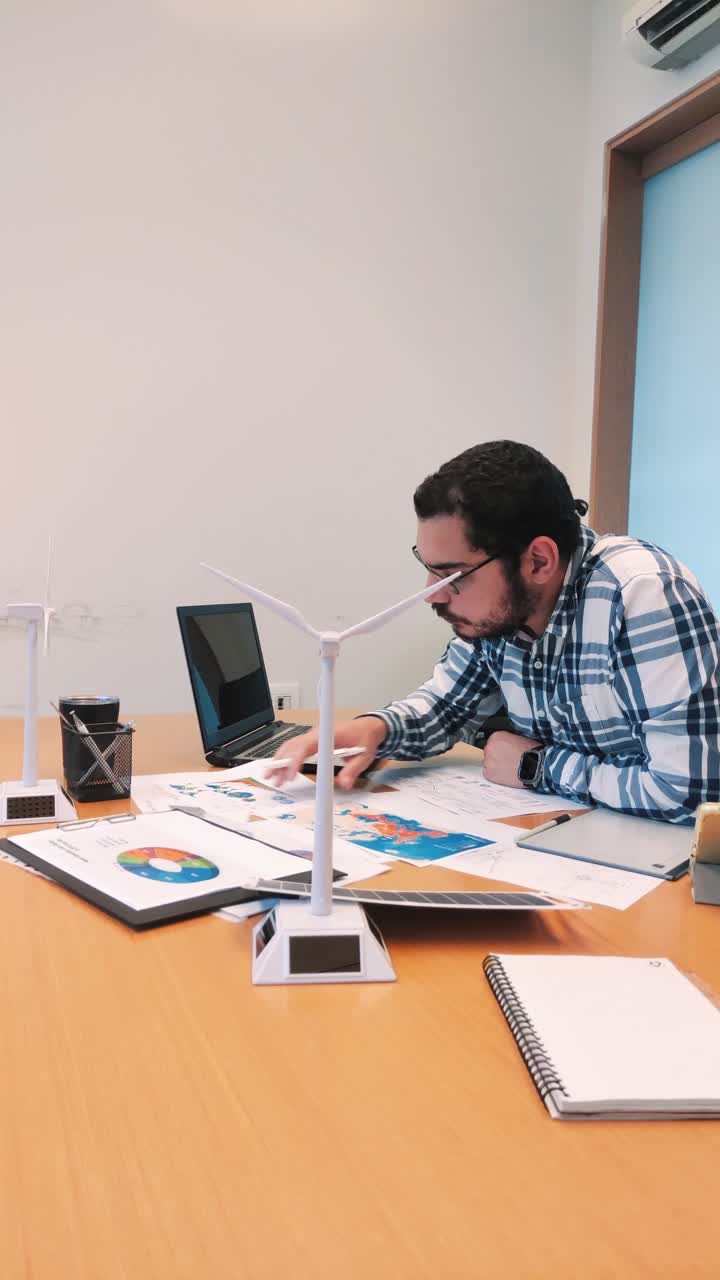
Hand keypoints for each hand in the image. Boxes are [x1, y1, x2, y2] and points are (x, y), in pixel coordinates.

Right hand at [265, 716, 387, 789]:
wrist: (368, 726)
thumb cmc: (365, 737)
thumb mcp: (364, 755)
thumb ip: (353, 770)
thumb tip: (343, 784)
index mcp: (328, 734)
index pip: (307, 746)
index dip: (297, 759)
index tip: (291, 773)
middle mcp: (318, 733)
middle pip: (294, 746)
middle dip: (281, 762)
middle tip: (272, 777)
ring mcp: (314, 736)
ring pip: (291, 746)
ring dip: (280, 760)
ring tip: (271, 776)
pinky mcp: (313, 741)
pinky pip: (296, 747)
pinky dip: (286, 757)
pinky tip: (279, 768)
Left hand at [482, 731, 541, 788]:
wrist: (535, 766)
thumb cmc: (531, 753)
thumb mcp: (520, 738)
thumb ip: (508, 741)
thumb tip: (506, 746)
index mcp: (497, 736)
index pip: (493, 742)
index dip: (500, 748)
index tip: (505, 752)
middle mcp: (490, 747)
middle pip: (489, 752)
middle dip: (497, 756)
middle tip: (507, 761)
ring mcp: (488, 761)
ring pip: (488, 763)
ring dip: (495, 766)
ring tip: (508, 768)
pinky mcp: (489, 773)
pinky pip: (488, 774)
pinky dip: (495, 775)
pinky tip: (505, 774)